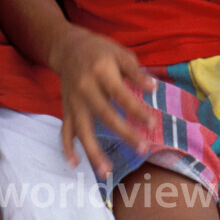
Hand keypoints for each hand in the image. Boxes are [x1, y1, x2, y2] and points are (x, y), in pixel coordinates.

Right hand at [53, 26, 154, 177]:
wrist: (67, 47)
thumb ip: (136, 72)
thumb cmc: (100, 51)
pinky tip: (75, 164)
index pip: (121, 94)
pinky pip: (65, 131)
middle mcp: (85, 88)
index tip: (152, 124)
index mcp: (101, 71)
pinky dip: (67, 148)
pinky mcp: (66, 109)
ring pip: (82, 129)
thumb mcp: (120, 53)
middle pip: (104, 115)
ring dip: (93, 152)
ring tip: (106, 171)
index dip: (136, 109)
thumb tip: (154, 88)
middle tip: (143, 148)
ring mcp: (73, 101)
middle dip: (124, 133)